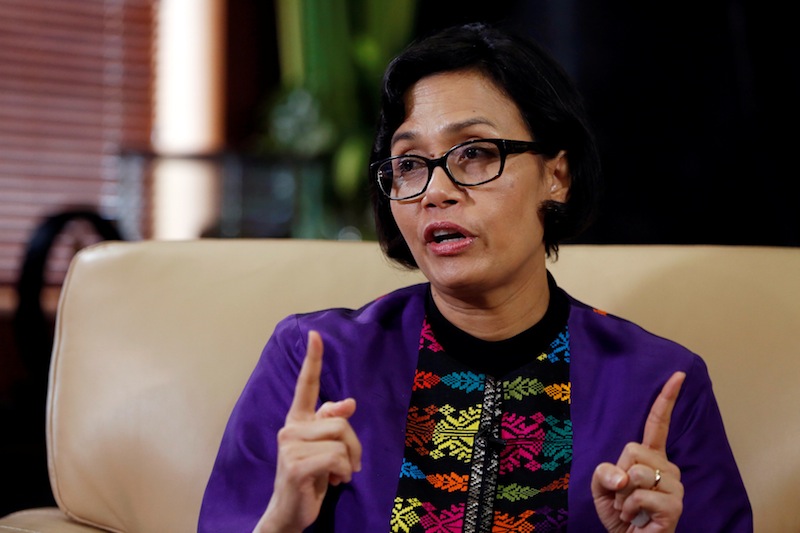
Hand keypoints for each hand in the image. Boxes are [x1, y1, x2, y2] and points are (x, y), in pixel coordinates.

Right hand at [255, 331, 361, 532]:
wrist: (290, 511)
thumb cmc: (310, 476)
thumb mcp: (325, 447)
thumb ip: (332, 423)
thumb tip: (349, 403)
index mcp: (298, 420)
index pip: (305, 385)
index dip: (313, 359)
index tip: (316, 334)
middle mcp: (290, 428)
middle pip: (340, 422)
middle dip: (354, 446)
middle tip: (350, 465)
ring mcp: (289, 446)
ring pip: (341, 441)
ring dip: (349, 463)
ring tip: (337, 475)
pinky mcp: (294, 465)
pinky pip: (337, 459)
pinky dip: (343, 473)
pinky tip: (333, 483)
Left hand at [591, 371, 685, 531]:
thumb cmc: (619, 512)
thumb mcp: (600, 487)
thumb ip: (603, 472)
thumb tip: (624, 475)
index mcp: (650, 456)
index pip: (657, 424)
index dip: (666, 399)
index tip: (677, 375)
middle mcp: (667, 466)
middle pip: (631, 449)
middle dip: (617, 473)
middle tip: (623, 494)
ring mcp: (675, 486)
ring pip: (635, 472)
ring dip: (621, 495)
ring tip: (630, 507)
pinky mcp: (675, 505)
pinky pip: (639, 495)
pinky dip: (629, 508)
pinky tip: (637, 517)